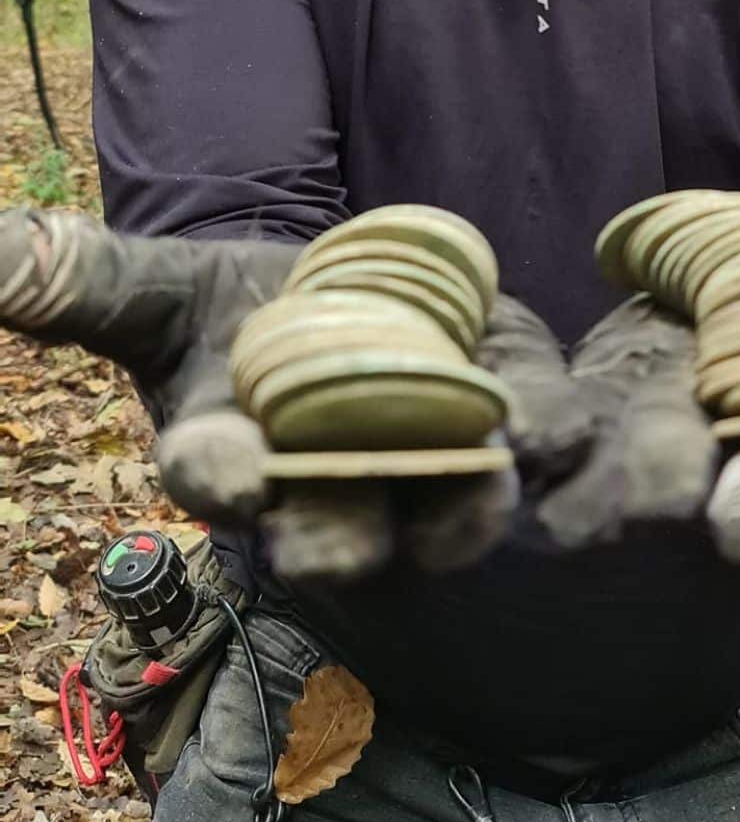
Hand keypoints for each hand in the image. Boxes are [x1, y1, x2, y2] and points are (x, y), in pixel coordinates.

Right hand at [0, 208, 596, 580]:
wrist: (336, 300)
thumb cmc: (231, 311)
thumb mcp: (157, 287)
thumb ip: (81, 280)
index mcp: (229, 457)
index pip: (212, 477)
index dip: (216, 474)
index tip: (220, 465)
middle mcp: (327, 488)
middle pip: (329, 528)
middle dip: (335, 533)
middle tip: (344, 541)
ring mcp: (422, 465)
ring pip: (441, 508)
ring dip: (463, 508)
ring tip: (486, 490)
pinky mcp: (505, 417)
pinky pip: (532, 440)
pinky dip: (553, 439)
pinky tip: (576, 437)